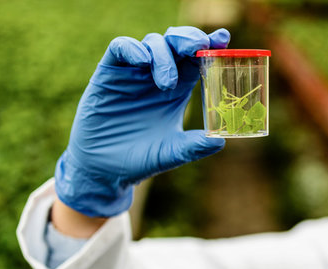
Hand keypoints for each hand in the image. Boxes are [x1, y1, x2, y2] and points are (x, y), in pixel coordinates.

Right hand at [55, 26, 229, 217]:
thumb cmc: (141, 159)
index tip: (223, 39)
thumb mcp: (171, 153)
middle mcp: (157, 75)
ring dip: (164, 55)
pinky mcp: (109, 73)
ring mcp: (133, 72)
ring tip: (166, 84)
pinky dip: (133, 49)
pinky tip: (142, 62)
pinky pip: (120, 47)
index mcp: (178, 89)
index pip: (197, 58)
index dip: (211, 45)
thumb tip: (220, 141)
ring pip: (153, 42)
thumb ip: (193, 146)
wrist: (104, 169)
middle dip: (190, 39)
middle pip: (177, 42)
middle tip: (199, 46)